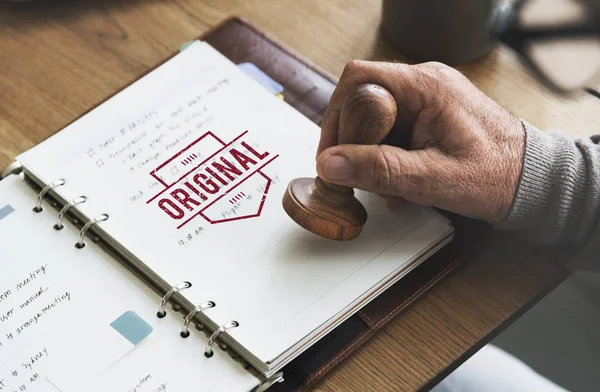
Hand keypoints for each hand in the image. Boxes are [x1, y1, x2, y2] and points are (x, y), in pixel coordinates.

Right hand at [315, 60, 525, 223]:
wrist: (532, 181)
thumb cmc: (496, 175)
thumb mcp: (432, 178)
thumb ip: (379, 170)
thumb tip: (331, 164)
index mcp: (427, 86)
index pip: (359, 81)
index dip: (336, 116)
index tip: (331, 153)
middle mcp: (425, 84)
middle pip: (363, 101)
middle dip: (355, 143)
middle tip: (358, 175)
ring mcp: (427, 99)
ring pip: (376, 120)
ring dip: (372, 155)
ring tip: (388, 185)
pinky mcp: (429, 116)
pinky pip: (393, 130)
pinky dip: (387, 156)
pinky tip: (400, 181)